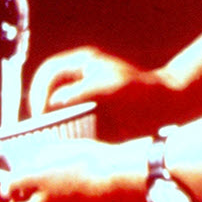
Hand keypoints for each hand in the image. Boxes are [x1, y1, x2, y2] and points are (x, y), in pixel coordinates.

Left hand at [0, 137, 149, 201]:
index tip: (30, 170)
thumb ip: (19, 179)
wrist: (129, 180)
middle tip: (52, 172)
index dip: (18, 186)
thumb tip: (7, 188)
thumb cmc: (83, 167)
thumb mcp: (43, 164)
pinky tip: (91, 188)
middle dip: (39, 195)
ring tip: (73, 178)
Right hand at [28, 47, 180, 140]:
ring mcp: (85, 92)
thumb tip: (52, 103)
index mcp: (83, 62)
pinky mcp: (91, 111)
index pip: (49, 72)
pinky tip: (62, 140)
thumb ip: (78, 92)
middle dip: (38, 104)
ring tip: (44, 135)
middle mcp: (80, 75)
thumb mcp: (107, 87)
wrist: (165, 105)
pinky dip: (61, 127)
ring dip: (48, 117)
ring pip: (55, 102)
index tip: (38, 112)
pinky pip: (68, 117)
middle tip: (36, 127)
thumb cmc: (139, 90)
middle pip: (47, 86)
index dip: (38, 90)